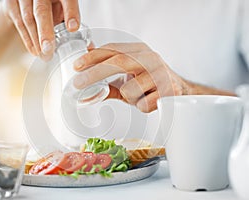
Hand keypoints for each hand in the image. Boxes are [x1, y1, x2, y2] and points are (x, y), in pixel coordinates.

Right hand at [2, 0, 79, 58]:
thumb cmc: (52, 3)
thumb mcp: (65, 7)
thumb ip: (74, 22)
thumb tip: (89, 47)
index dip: (71, 13)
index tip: (73, 28)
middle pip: (42, 10)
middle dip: (45, 32)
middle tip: (50, 50)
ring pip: (28, 18)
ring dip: (36, 40)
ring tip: (44, 55)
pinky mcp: (11, 2)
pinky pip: (18, 22)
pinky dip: (27, 39)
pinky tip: (35, 50)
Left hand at [73, 43, 189, 112]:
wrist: (180, 91)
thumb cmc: (150, 83)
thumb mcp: (128, 76)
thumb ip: (107, 74)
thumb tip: (83, 73)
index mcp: (139, 51)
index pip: (112, 49)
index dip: (92, 57)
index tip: (77, 66)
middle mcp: (150, 58)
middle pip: (118, 62)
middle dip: (94, 73)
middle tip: (78, 83)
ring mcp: (160, 74)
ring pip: (129, 90)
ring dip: (128, 97)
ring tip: (138, 95)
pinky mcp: (167, 91)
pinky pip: (142, 104)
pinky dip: (140, 106)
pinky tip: (149, 101)